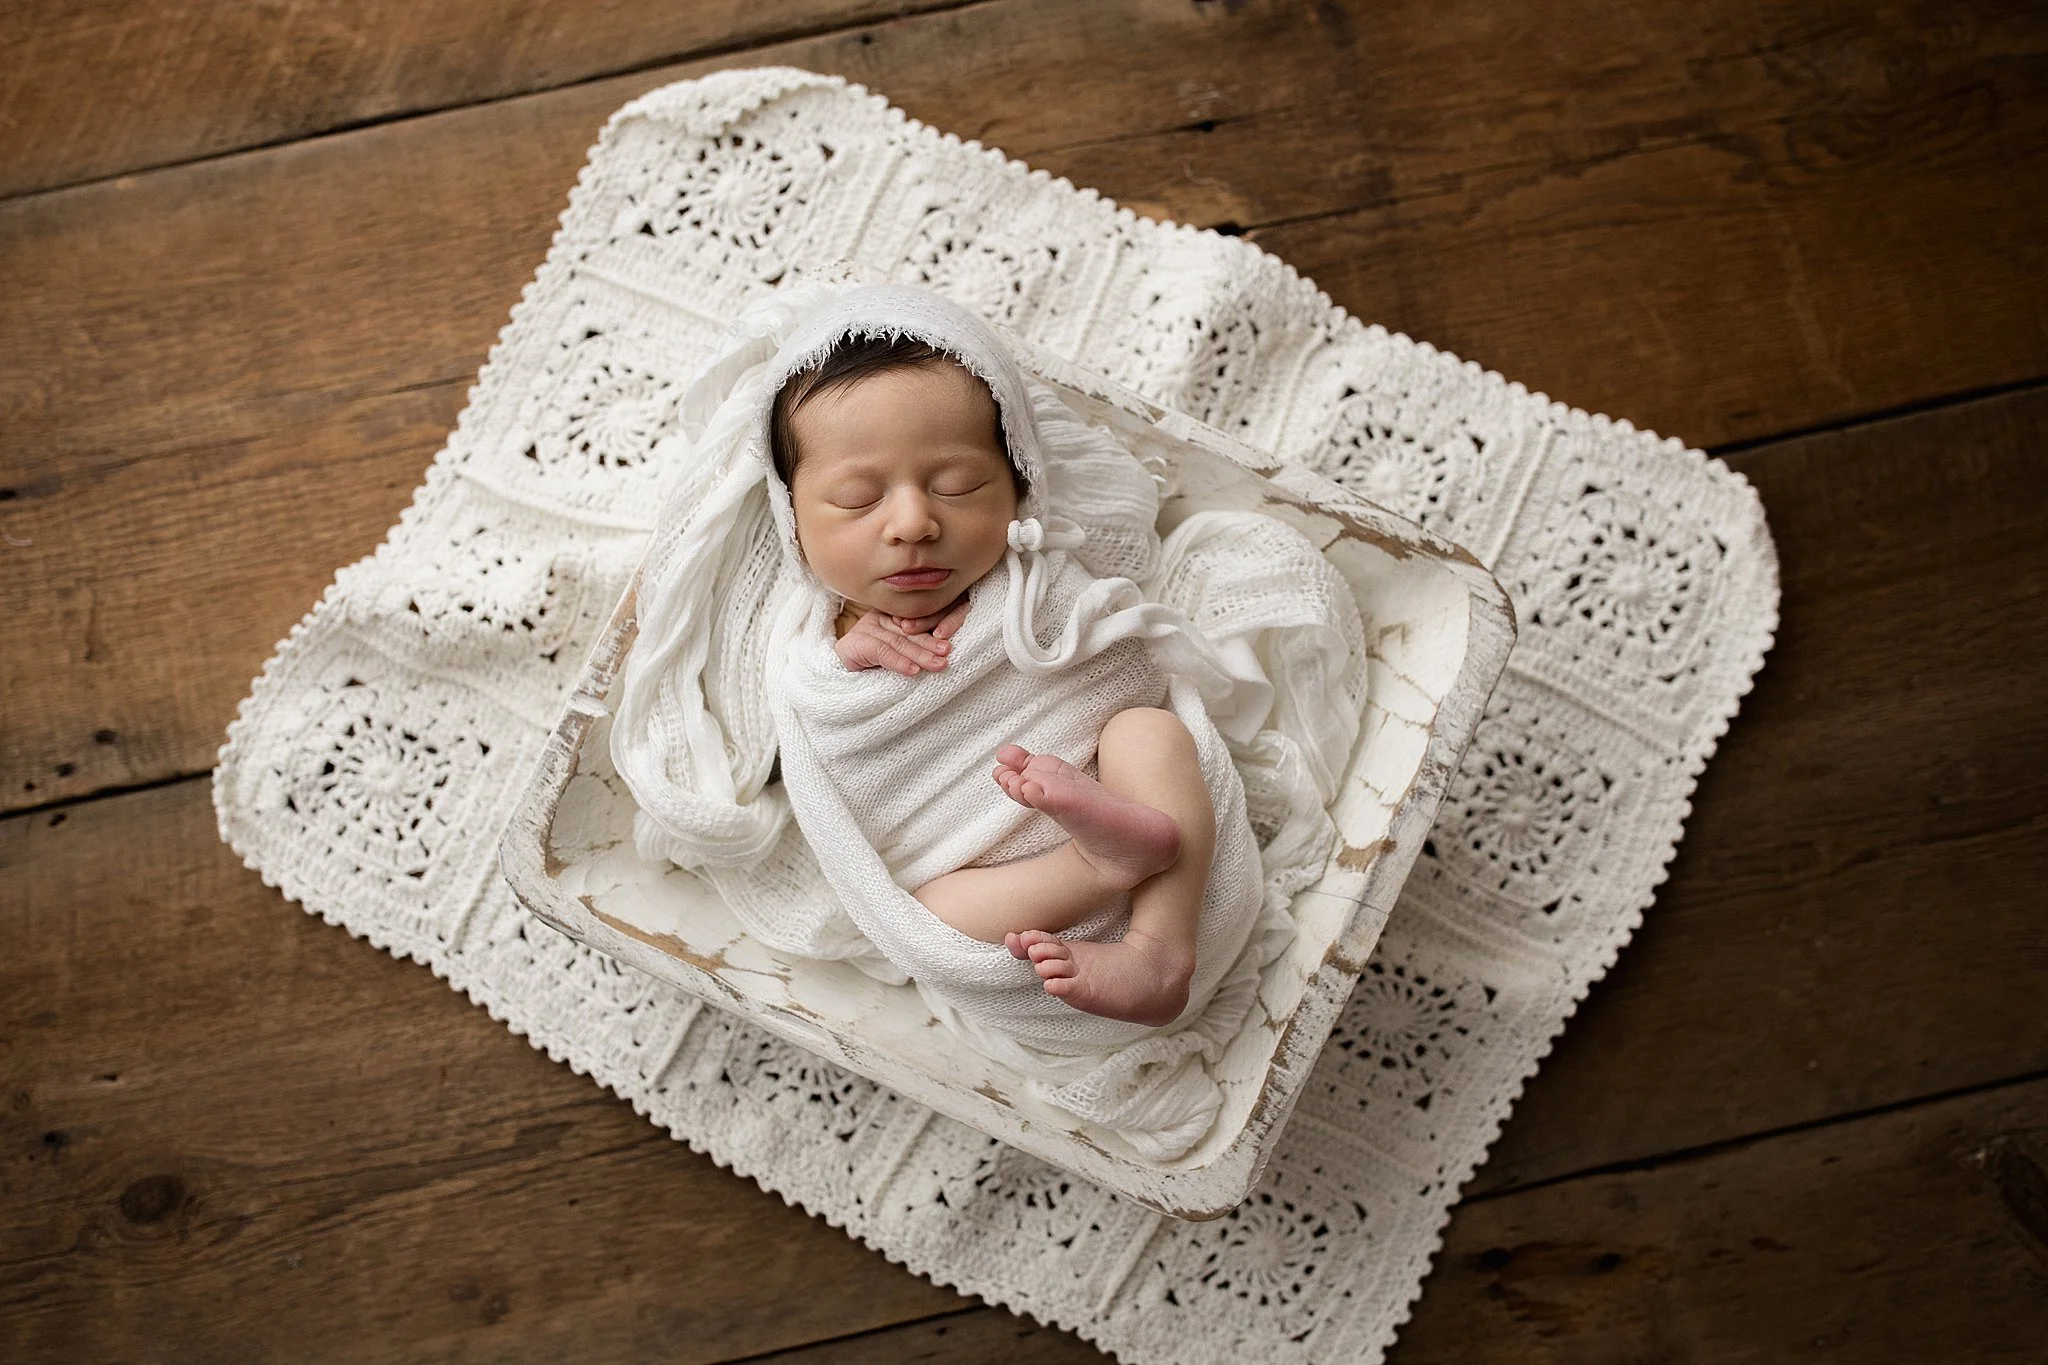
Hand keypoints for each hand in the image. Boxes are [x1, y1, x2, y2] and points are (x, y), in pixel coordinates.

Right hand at [834, 595, 969, 675]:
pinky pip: (883, 652)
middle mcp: (881, 617)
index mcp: (894, 615)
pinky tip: (913, 672)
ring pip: (900, 642)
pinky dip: (899, 662)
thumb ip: (917, 646)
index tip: (952, 636)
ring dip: (921, 655)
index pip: (921, 615)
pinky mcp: (856, 643)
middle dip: (931, 642)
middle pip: (912, 629)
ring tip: (939, 664)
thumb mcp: (900, 654)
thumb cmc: (876, 667)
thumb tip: (948, 650)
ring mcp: (868, 628)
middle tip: (948, 652)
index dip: (937, 622)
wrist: (839, 676)